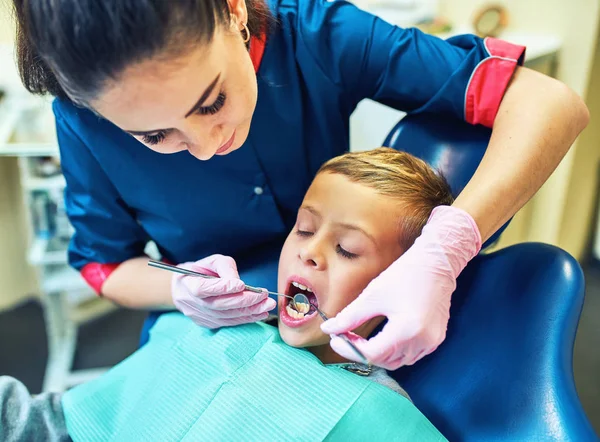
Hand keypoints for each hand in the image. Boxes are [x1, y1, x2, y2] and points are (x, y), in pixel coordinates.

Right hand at [172, 254, 275, 327]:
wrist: (184, 289)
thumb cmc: (201, 271)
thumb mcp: (211, 261)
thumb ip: (225, 267)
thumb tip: (239, 283)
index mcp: (188, 284)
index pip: (204, 288)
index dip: (222, 288)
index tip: (241, 285)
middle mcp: (192, 304)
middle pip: (219, 305)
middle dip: (244, 301)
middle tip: (264, 296)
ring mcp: (200, 316)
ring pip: (226, 316)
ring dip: (249, 312)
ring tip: (267, 305)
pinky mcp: (208, 324)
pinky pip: (229, 322)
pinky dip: (246, 319)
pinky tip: (260, 313)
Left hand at [321, 206, 480, 369]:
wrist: (436, 263)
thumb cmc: (405, 275)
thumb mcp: (372, 295)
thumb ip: (349, 316)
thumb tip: (329, 329)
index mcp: (406, 330)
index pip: (371, 354)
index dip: (349, 349)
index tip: (335, 339)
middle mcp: (422, 342)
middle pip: (383, 361)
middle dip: (360, 351)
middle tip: (343, 336)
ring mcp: (431, 342)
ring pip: (397, 361)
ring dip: (376, 354)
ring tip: (358, 338)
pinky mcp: (435, 339)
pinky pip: (410, 355)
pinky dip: (392, 351)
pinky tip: (381, 337)